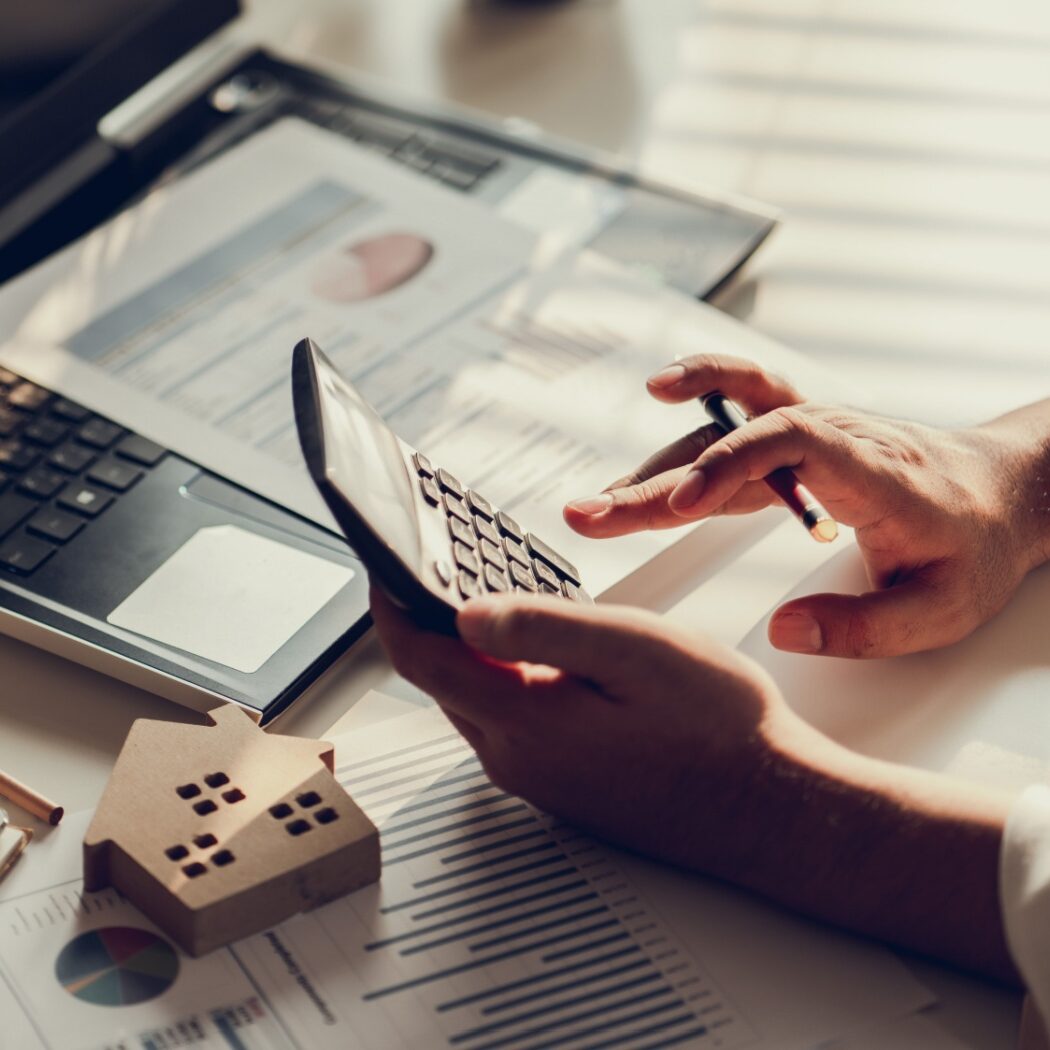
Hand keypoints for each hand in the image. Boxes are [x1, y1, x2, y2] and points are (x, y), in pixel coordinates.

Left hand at [369, 585, 790, 877]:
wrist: (775, 810)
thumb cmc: (720, 729)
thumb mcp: (633, 651)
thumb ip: (542, 630)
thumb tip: (464, 613)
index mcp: (525, 723)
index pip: (422, 658)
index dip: (394, 605)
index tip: (384, 564)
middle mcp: (520, 760)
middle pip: (444, 680)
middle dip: (430, 622)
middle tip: (437, 568)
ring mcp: (543, 779)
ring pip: (480, 700)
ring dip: (472, 651)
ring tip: (488, 599)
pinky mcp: (567, 785)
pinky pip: (513, 722)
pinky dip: (508, 680)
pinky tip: (541, 655)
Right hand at [564, 354, 1049, 658]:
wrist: (1003, 489)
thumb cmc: (976, 546)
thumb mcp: (943, 610)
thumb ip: (865, 627)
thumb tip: (784, 630)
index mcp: (873, 472)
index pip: (793, 442)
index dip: (730, 465)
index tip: (681, 507)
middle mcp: (834, 437)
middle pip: (733, 443)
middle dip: (658, 481)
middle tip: (592, 516)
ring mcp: (813, 430)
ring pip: (722, 434)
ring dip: (655, 467)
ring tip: (595, 507)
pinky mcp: (798, 437)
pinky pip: (738, 415)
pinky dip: (692, 415)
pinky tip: (654, 416)